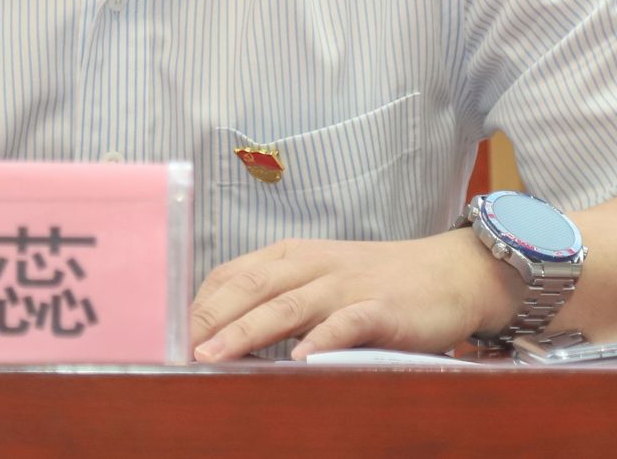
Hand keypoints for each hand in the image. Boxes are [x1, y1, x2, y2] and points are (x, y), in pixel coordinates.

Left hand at [188, 229, 516, 360]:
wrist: (452, 274)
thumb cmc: (377, 284)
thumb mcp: (321, 282)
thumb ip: (279, 300)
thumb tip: (221, 336)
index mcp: (292, 256)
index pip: (232, 275)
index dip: (198, 305)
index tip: (165, 334)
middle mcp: (314, 265)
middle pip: (249, 287)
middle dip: (208, 319)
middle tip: (172, 350)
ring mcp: (347, 285)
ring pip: (287, 305)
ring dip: (245, 332)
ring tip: (212, 358)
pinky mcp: (382, 308)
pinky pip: (346, 323)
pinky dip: (320, 339)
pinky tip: (298, 360)